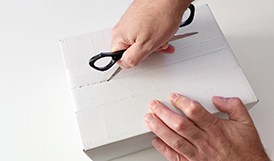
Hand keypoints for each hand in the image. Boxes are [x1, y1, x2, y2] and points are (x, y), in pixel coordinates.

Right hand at [111, 0, 191, 67]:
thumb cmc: (160, 16)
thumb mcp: (146, 46)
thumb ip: (132, 58)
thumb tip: (125, 64)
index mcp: (119, 36)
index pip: (118, 58)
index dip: (132, 61)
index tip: (142, 59)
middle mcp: (122, 28)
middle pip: (130, 49)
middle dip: (145, 52)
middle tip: (155, 48)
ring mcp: (131, 21)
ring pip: (139, 41)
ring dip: (152, 44)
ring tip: (162, 40)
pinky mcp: (139, 17)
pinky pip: (145, 32)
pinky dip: (154, 35)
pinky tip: (162, 33)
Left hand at [145, 93, 268, 160]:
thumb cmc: (245, 149)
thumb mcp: (246, 123)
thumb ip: (233, 106)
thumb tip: (218, 98)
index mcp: (216, 129)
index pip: (194, 111)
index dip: (181, 102)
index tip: (173, 96)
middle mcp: (205, 141)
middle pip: (180, 124)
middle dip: (164, 113)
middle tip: (154, 105)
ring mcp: (197, 154)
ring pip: (174, 139)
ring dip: (159, 128)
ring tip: (149, 119)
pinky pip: (175, 156)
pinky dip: (163, 148)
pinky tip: (155, 140)